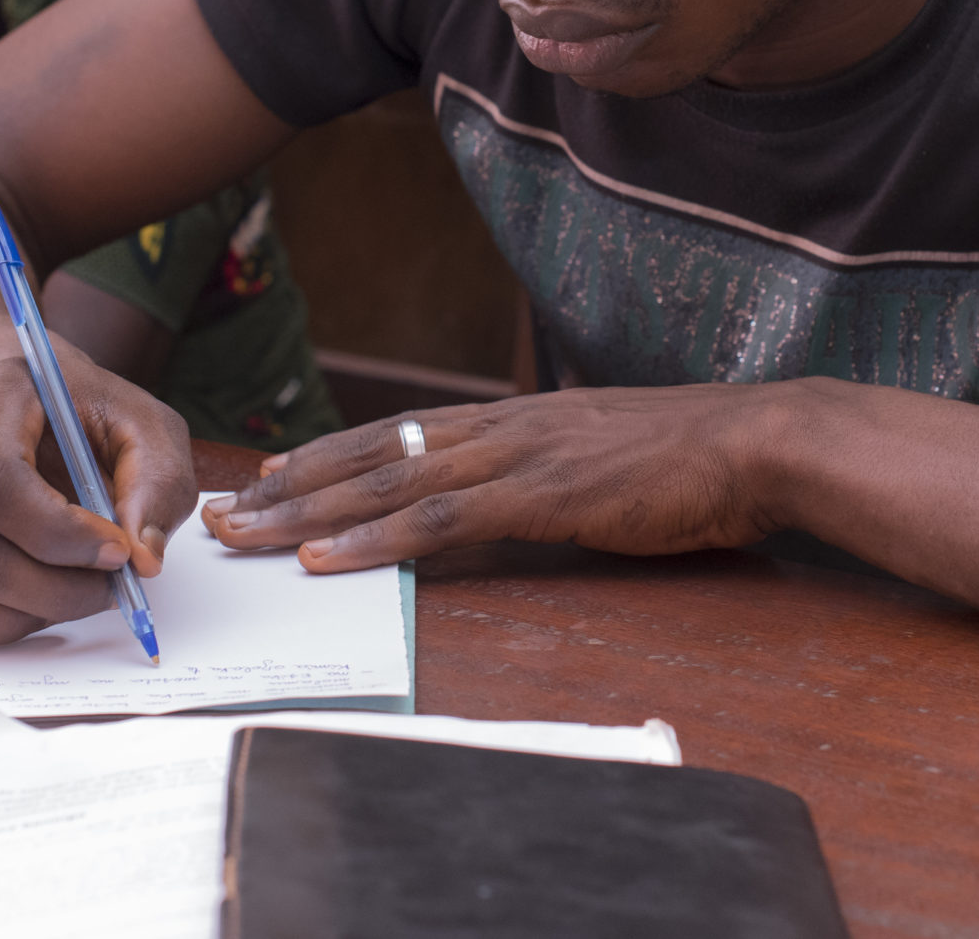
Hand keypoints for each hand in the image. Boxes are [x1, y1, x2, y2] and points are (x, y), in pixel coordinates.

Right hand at [0, 351, 199, 643]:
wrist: (31, 407)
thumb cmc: (88, 418)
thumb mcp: (145, 426)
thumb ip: (157, 482)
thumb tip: (143, 558)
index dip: (57, 533)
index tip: (117, 552)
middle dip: (49, 590)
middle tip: (109, 588)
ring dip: (12, 617)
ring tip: (69, 596)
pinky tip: (28, 605)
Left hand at [201, 384, 796, 570]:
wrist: (756, 442)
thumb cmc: (692, 460)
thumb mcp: (604, 461)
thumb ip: (551, 473)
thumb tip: (519, 495)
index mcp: (512, 419)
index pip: (396, 435)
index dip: (326, 457)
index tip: (267, 476)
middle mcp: (499, 427)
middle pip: (369, 453)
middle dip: (288, 486)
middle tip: (223, 511)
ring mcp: (516, 456)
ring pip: (386, 481)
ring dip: (306, 513)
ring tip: (245, 536)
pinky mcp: (540, 495)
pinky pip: (440, 520)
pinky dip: (376, 538)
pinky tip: (328, 558)